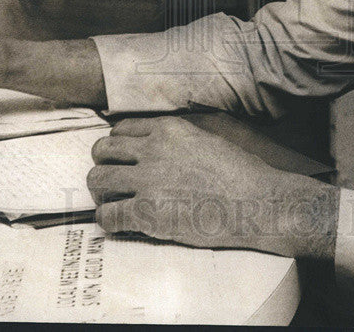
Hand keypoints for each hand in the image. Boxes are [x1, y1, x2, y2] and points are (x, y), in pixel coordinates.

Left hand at [88, 116, 337, 259]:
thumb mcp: (207, 140)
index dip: (117, 147)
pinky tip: (120, 225)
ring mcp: (148, 181)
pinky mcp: (147, 213)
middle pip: (101, 150)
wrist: (256, 204)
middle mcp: (153, 150)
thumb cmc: (241, 175)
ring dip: (101, 193)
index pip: (121, 130)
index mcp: (169, 130)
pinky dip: (108, 222)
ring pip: (97, 180)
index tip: (121, 160)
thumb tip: (160, 150)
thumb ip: (178, 141)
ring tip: (114, 203)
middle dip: (103, 166)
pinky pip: (108, 216)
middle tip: (112, 182)